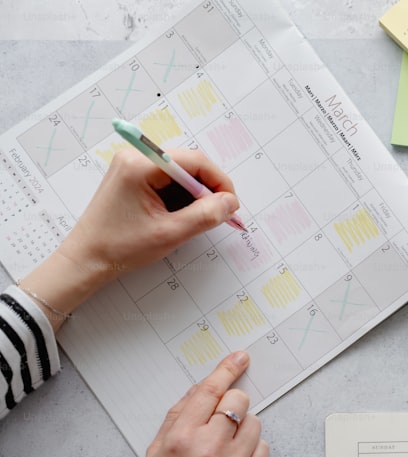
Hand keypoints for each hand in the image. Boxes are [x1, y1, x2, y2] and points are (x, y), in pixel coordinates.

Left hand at [17, 148, 237, 330]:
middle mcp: (135, 158)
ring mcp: (131, 166)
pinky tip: (181, 216)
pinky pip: (167, 180)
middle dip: (208, 189)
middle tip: (220, 214)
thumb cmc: (120, 247)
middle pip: (188, 164)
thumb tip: (230, 202)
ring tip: (198, 219)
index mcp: (141, 165)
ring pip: (179, 173)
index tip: (231, 204)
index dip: (219, 181)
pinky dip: (181, 197)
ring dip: (195, 194)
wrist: (87, 259)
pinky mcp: (132, 177)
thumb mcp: (170, 233)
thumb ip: (205, 215)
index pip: (194, 161)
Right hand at [130, 351, 268, 456]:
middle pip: (239, 401)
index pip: (210, 390)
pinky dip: (253, 450)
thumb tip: (200, 389)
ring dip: (244, 429)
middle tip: (222, 422)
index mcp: (180, 438)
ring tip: (225, 450)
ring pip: (256, 423)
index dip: (227, 369)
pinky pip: (264, 448)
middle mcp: (208, 447)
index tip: (241, 357)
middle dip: (233, 404)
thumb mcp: (154, 454)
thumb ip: (176, 418)